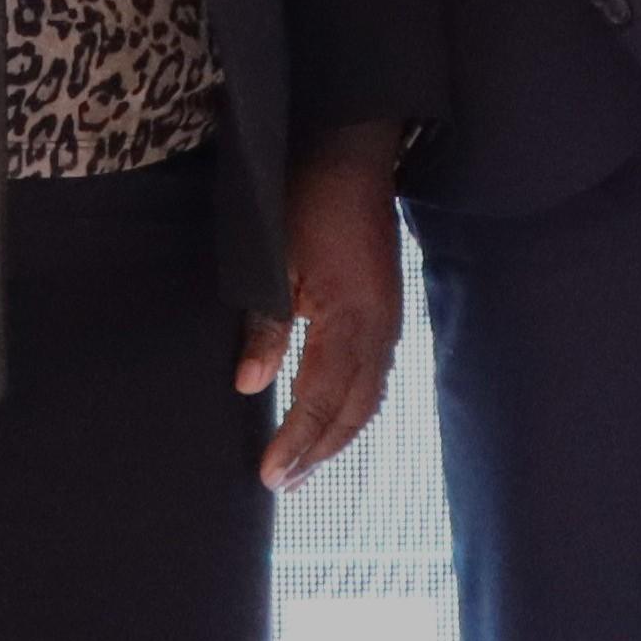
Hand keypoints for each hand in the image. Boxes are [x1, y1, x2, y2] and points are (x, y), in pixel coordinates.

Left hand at [246, 124, 408, 484]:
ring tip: (306, 463)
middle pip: (354, 411)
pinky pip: (377, 375)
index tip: (271, 474)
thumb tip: (251, 385)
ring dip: (338, 435)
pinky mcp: (388, 310)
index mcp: (351, 320)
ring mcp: (389, 320)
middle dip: (319, 451)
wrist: (353, 156)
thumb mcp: (275, 262)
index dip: (297, 440)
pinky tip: (334, 415)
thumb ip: (267, 327)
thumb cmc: (308, 202)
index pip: (323, 399)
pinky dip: (354, 407)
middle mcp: (380, 329)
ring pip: (370, 398)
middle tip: (284, 484)